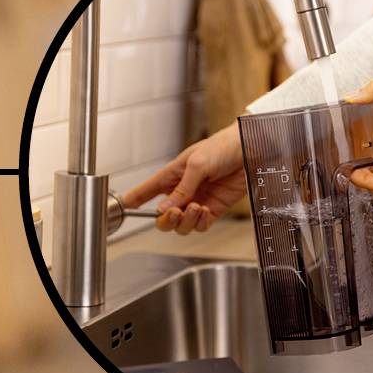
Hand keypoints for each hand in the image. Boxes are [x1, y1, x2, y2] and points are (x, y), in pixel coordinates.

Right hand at [117, 124, 245, 234]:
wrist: (252, 149)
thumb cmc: (223, 147)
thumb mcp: (197, 164)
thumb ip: (181, 189)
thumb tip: (163, 209)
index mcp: (172, 176)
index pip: (145, 191)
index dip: (133, 202)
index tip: (120, 211)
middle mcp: (182, 191)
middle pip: (163, 217)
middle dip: (166, 219)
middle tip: (175, 212)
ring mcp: (197, 201)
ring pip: (181, 225)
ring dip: (186, 221)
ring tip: (196, 207)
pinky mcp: (214, 209)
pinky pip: (200, 225)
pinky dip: (200, 222)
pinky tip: (205, 210)